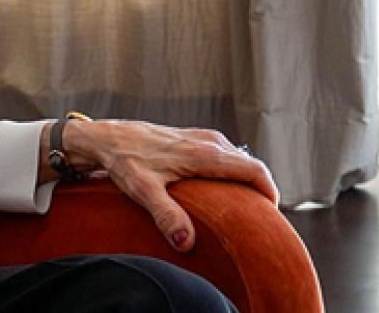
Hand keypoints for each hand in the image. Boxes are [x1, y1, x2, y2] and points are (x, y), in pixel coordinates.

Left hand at [52, 119, 278, 252]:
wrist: (106, 137)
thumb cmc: (125, 162)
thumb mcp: (143, 191)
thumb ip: (167, 215)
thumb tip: (186, 242)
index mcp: (205, 154)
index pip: (253, 170)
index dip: (269, 191)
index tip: (272, 213)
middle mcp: (210, 142)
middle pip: (250, 165)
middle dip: (259, 189)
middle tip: (258, 217)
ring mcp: (203, 137)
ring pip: (238, 159)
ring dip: (245, 180)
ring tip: (241, 207)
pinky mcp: (194, 138)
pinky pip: (225, 155)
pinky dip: (231, 172)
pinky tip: (221, 190)